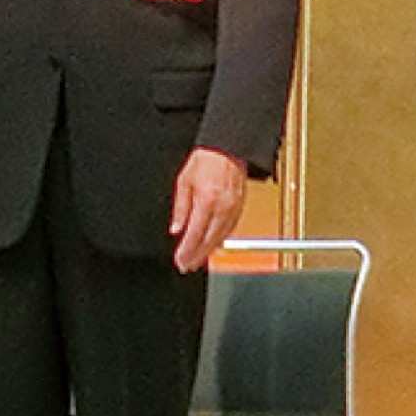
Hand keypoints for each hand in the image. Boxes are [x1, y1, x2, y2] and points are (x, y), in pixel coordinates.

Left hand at [170, 147, 247, 273]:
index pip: (195, 234)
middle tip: (186, 266)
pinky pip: (230, 230)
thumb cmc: (205, 161)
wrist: (228, 149)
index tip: (180, 261)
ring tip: (197, 260)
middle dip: (197, 256)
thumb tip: (176, 229)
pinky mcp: (240, 208)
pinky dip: (220, 240)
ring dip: (208, 252)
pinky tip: (212, 246)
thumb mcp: (184, 182)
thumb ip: (180, 208)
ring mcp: (233, 209)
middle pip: (209, 241)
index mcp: (206, 201)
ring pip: (221, 238)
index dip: (187, 251)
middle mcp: (222, 208)